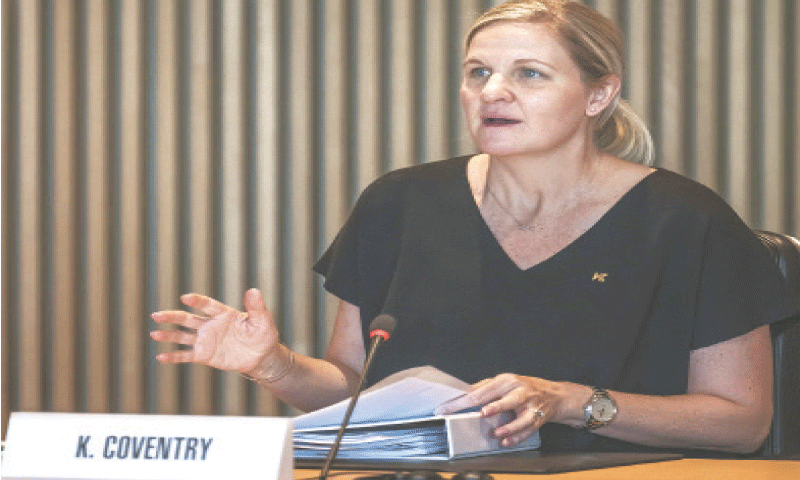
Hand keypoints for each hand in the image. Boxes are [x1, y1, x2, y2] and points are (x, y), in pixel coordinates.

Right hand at [150, 288, 282, 376]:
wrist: (261, 356)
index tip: (185, 297)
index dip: (196, 301)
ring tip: (154, 333)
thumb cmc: (263, 335)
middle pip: (188, 319)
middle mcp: (211, 325)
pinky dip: (174, 356)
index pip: (207, 305)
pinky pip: (187, 355)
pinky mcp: (205, 355)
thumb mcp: (262, 320)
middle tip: (156, 314)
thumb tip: (254, 290)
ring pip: (183, 336)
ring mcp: (206, 340)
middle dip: (172, 317)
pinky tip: (160, 357)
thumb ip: (256, 307)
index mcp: (224, 314)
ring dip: (169, 335)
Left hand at [435, 373, 567, 446]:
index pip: (481, 390)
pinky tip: (506, 442)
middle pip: (503, 400)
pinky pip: (527, 430)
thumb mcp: (504, 383)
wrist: (555, 394)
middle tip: (479, 415)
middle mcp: (519, 391)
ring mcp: (531, 405)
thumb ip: (485, 388)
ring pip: (520, 417)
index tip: (449, 408)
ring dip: (508, 426)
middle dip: (490, 408)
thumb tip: (463, 394)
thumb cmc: (524, 387)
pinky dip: (517, 437)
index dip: (464, 400)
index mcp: (506, 380)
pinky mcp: (539, 418)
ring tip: (495, 433)